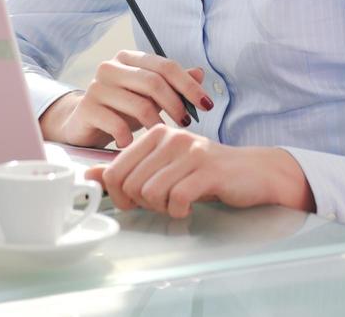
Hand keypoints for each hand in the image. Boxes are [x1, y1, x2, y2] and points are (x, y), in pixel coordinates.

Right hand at [39, 51, 211, 148]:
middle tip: (185, 123)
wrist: (85, 125)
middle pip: (153, 81)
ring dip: (156, 124)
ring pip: (138, 103)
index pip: (165, 65)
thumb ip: (173, 85)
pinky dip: (129, 137)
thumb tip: (200, 72)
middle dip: (175, 104)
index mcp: (129, 58)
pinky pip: (116, 124)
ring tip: (162, 135)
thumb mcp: (150, 96)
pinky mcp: (87, 108)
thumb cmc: (122, 109)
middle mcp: (111, 67)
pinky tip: (132, 144)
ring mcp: (97, 86)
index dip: (189, 85)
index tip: (206, 105)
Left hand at [85, 125, 315, 217]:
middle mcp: (170, 136)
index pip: (115, 169)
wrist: (254, 172)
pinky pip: (177, 199)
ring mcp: (189, 151)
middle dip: (142, 204)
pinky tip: (189, 206)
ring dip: (162, 208)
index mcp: (156, 133)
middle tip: (162, 203)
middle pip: (130, 184)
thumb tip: (90, 177)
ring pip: (151, 193)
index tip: (136, 202)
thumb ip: (129, 170)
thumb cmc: (206, 172)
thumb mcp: (165, 168)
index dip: (120, 195)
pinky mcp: (207, 169)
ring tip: (178, 202)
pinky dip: (180, 211)